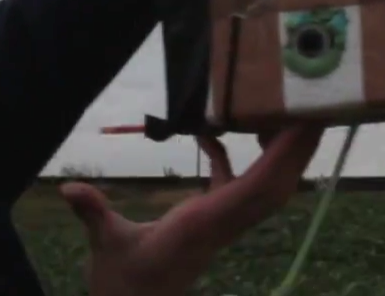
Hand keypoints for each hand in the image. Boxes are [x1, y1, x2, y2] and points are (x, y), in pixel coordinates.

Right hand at [60, 125, 324, 295]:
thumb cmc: (121, 286)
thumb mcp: (105, 248)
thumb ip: (93, 215)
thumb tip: (69, 189)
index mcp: (204, 224)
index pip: (254, 189)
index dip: (282, 158)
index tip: (302, 127)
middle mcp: (221, 223)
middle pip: (274, 185)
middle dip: (297, 149)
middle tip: (314, 106)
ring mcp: (218, 223)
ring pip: (261, 185)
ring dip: (277, 153)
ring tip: (285, 113)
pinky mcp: (207, 222)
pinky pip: (232, 186)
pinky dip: (231, 158)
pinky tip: (211, 133)